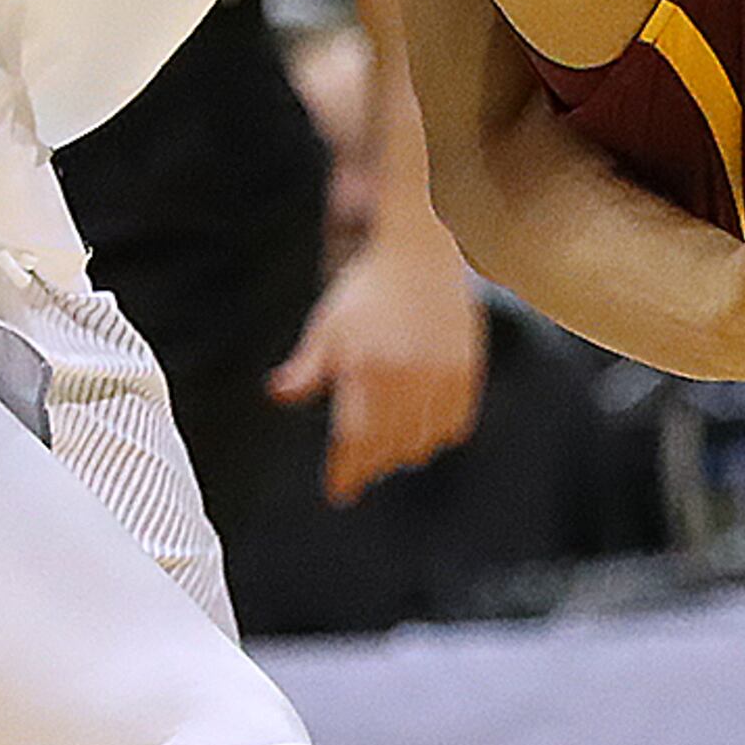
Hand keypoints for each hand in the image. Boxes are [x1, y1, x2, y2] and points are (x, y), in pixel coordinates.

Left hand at [270, 228, 488, 500]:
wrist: (420, 252)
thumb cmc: (366, 288)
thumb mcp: (327, 326)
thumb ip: (306, 367)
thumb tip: (279, 394)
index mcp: (365, 368)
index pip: (354, 440)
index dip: (346, 472)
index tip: (339, 492)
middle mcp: (404, 377)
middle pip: (387, 448)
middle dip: (370, 465)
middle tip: (359, 469)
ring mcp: (439, 375)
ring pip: (421, 443)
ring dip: (402, 454)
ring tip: (389, 450)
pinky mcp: (465, 371)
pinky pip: (453, 425)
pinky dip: (437, 435)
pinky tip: (422, 429)